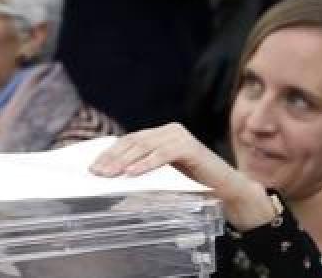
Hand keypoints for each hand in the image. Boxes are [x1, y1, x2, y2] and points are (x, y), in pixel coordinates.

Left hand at [89, 123, 275, 230]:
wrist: (229, 191)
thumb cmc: (195, 186)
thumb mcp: (163, 177)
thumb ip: (143, 171)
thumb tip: (113, 177)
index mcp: (159, 135)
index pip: (128, 142)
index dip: (109, 153)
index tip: (92, 167)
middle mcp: (168, 131)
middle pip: (133, 142)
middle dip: (112, 158)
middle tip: (96, 172)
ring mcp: (179, 136)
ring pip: (144, 146)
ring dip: (124, 161)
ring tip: (109, 174)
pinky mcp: (189, 146)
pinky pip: (163, 154)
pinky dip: (146, 164)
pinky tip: (132, 173)